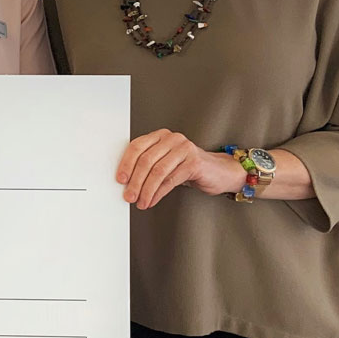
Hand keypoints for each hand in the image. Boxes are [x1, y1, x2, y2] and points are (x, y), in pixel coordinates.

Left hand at [117, 129, 245, 209]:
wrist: (218, 171)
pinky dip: (159, 193)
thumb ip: (148, 166)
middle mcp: (172, 139)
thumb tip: (126, 182)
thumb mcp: (165, 162)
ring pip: (158, 171)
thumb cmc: (188, 167)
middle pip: (146, 160)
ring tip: (141, 201)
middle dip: (135, 181)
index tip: (120, 179)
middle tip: (129, 196)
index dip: (126, 164)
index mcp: (160, 136)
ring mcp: (184, 148)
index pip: (137, 146)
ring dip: (146, 190)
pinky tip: (152, 200)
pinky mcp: (194, 162)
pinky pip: (171, 180)